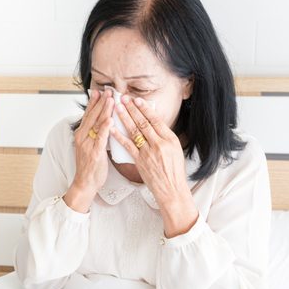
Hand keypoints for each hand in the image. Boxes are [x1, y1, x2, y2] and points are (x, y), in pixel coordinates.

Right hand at [72, 88, 113, 193]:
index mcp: (80, 134)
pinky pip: (100, 137)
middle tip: (107, 91)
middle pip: (92, 116)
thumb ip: (96, 133)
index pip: (87, 114)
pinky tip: (110, 119)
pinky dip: (105, 127)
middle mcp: (82, 137)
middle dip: (100, 102)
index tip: (99, 91)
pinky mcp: (94, 152)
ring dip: (104, 110)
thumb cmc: (90, 165)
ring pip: (96, 124)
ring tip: (111, 99)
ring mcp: (87, 144)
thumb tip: (105, 121)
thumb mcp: (90, 145)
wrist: (85, 182)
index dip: (93, 102)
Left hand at [109, 94, 197, 236]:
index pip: (155, 120)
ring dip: (124, 118)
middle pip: (143, 123)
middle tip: (123, 98)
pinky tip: (112, 128)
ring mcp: (149, 153)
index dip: (145, 109)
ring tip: (117, 107)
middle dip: (131, 109)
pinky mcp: (140, 161)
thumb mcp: (175, 150)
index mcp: (170, 140)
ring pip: (134, 131)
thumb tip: (154, 123)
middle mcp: (160, 144)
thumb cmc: (174, 171)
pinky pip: (127, 146)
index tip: (137, 100)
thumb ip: (164, 137)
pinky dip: (119, 136)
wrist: (172, 190)